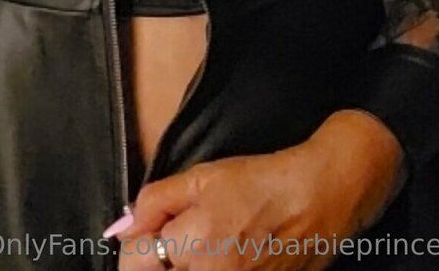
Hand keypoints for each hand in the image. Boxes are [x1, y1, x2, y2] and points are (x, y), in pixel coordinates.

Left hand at [113, 112, 404, 269]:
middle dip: (157, 261)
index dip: (134, 245)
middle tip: (175, 242)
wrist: (316, 201)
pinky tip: (220, 257)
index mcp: (192, 244)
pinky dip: (206, 270)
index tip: (146, 233)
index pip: (133, 263)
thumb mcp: (200, 176)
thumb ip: (154, 202)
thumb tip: (122, 228)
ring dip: (182, 266)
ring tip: (201, 247)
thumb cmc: (259, 183)